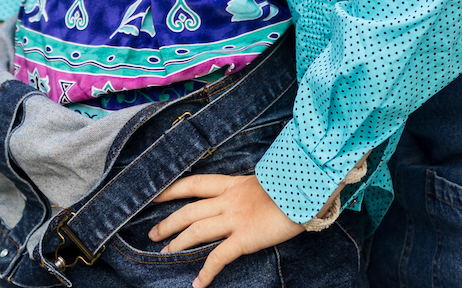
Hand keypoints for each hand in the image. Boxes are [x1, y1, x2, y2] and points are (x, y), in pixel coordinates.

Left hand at [151, 174, 302, 287]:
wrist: (308, 191)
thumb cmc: (293, 187)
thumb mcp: (266, 182)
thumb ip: (249, 192)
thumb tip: (244, 200)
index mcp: (233, 185)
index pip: (195, 184)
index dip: (172, 190)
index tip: (155, 196)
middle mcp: (229, 201)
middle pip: (189, 211)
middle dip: (168, 223)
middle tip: (153, 234)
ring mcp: (236, 219)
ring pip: (196, 231)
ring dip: (178, 244)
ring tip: (165, 255)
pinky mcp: (245, 238)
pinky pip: (219, 257)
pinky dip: (206, 272)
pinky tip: (198, 284)